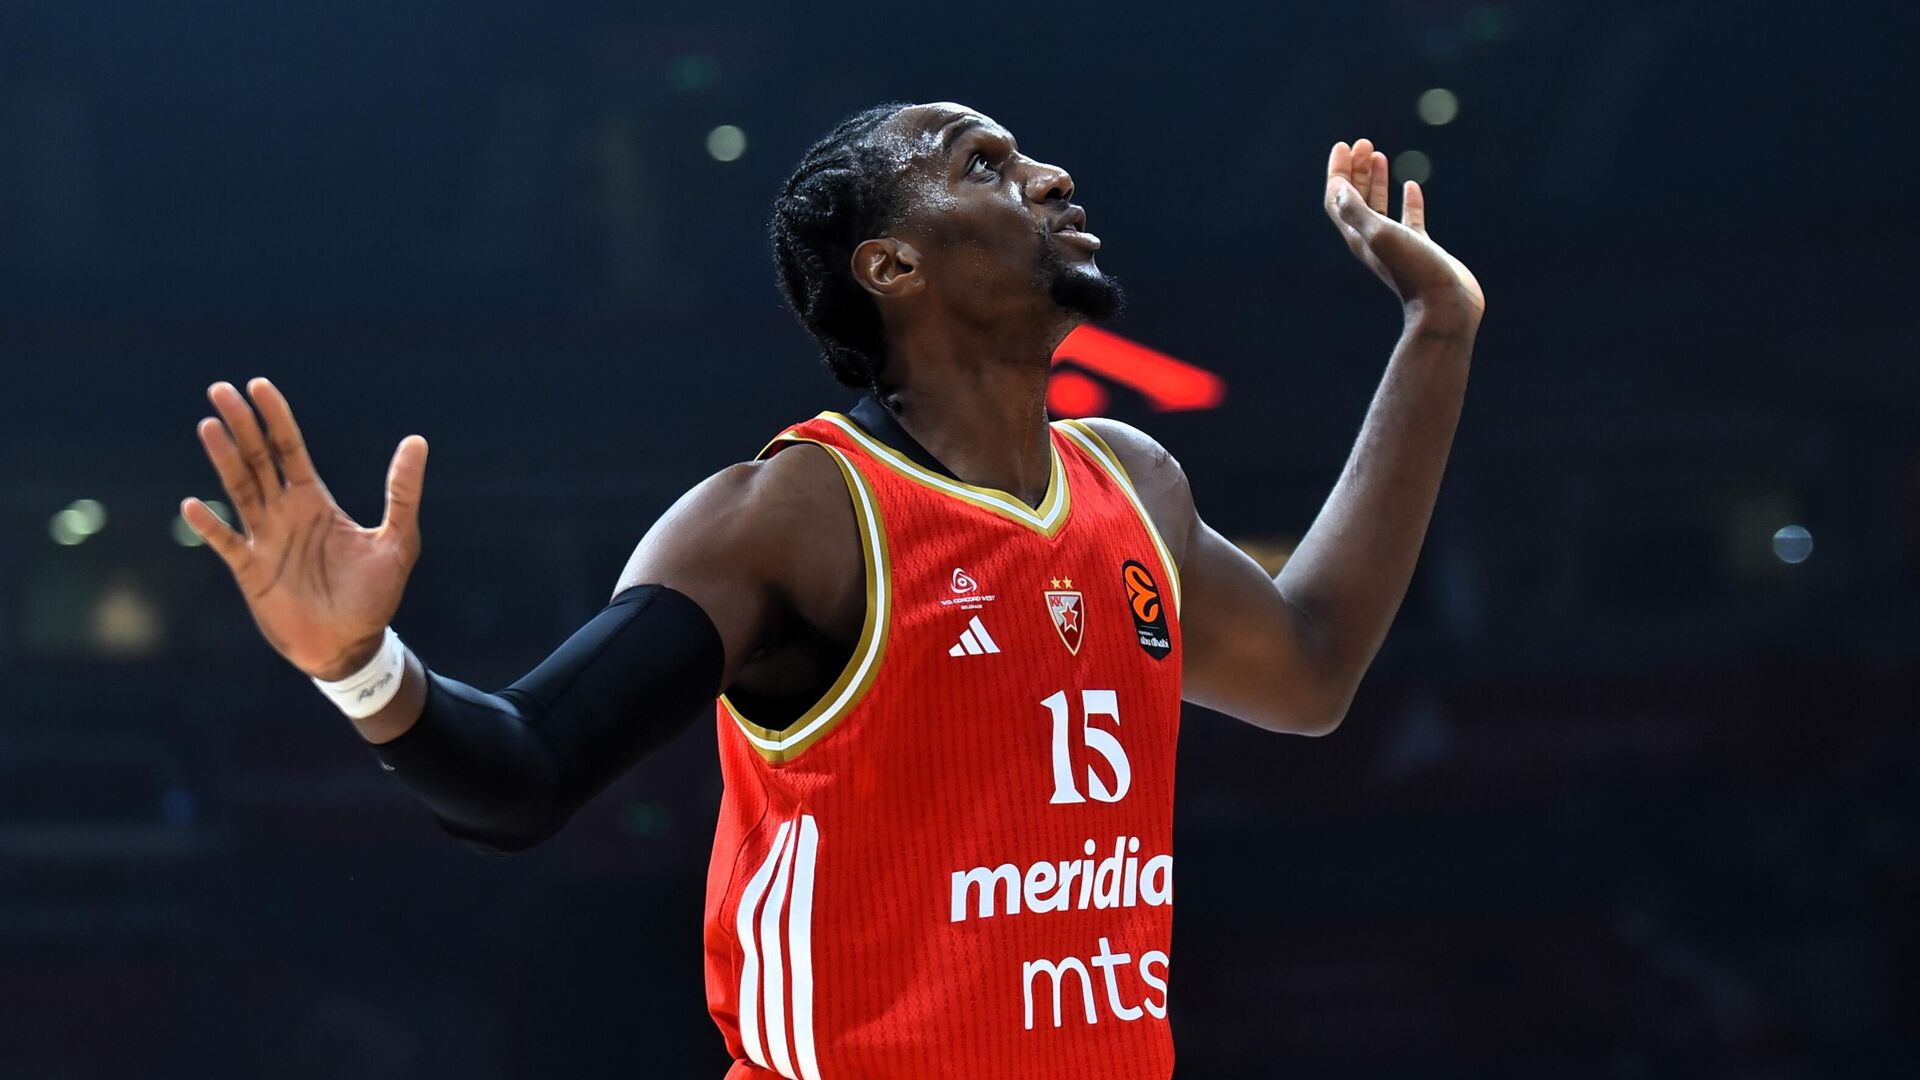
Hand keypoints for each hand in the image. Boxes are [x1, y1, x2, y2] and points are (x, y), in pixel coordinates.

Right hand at [183, 378, 427, 679]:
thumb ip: (402, 493)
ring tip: (209, 426)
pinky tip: (195, 504)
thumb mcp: (398, 541)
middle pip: (258, 460)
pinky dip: (211, 526)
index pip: (289, 449)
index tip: (258, 385)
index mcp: (315, 502)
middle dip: (242, 426)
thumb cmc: (375, 595)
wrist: (352, 646)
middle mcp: (285, 514)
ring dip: (223, 459)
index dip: (275, 418)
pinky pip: (226, 543)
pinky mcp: (251, 572)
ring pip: (239, 490)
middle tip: (221, 389)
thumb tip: (417, 440)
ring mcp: (264, 540)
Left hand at [1324, 139, 1483, 320]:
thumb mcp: (1380, 235)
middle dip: (1356, 170)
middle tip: (1363, 143)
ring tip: (1379, 155)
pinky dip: (1409, 200)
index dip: (1337, 172)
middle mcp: (1373, 239)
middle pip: (1356, 198)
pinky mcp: (1421, 248)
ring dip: (1376, 180)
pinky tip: (1411, 185)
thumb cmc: (1413, 271)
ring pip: (1380, 205)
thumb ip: (1357, 212)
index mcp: (1358, 236)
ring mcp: (1397, 243)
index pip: (1338, 199)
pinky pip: (1410, 219)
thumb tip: (1337, 187)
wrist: (1446, 305)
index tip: (1344, 146)